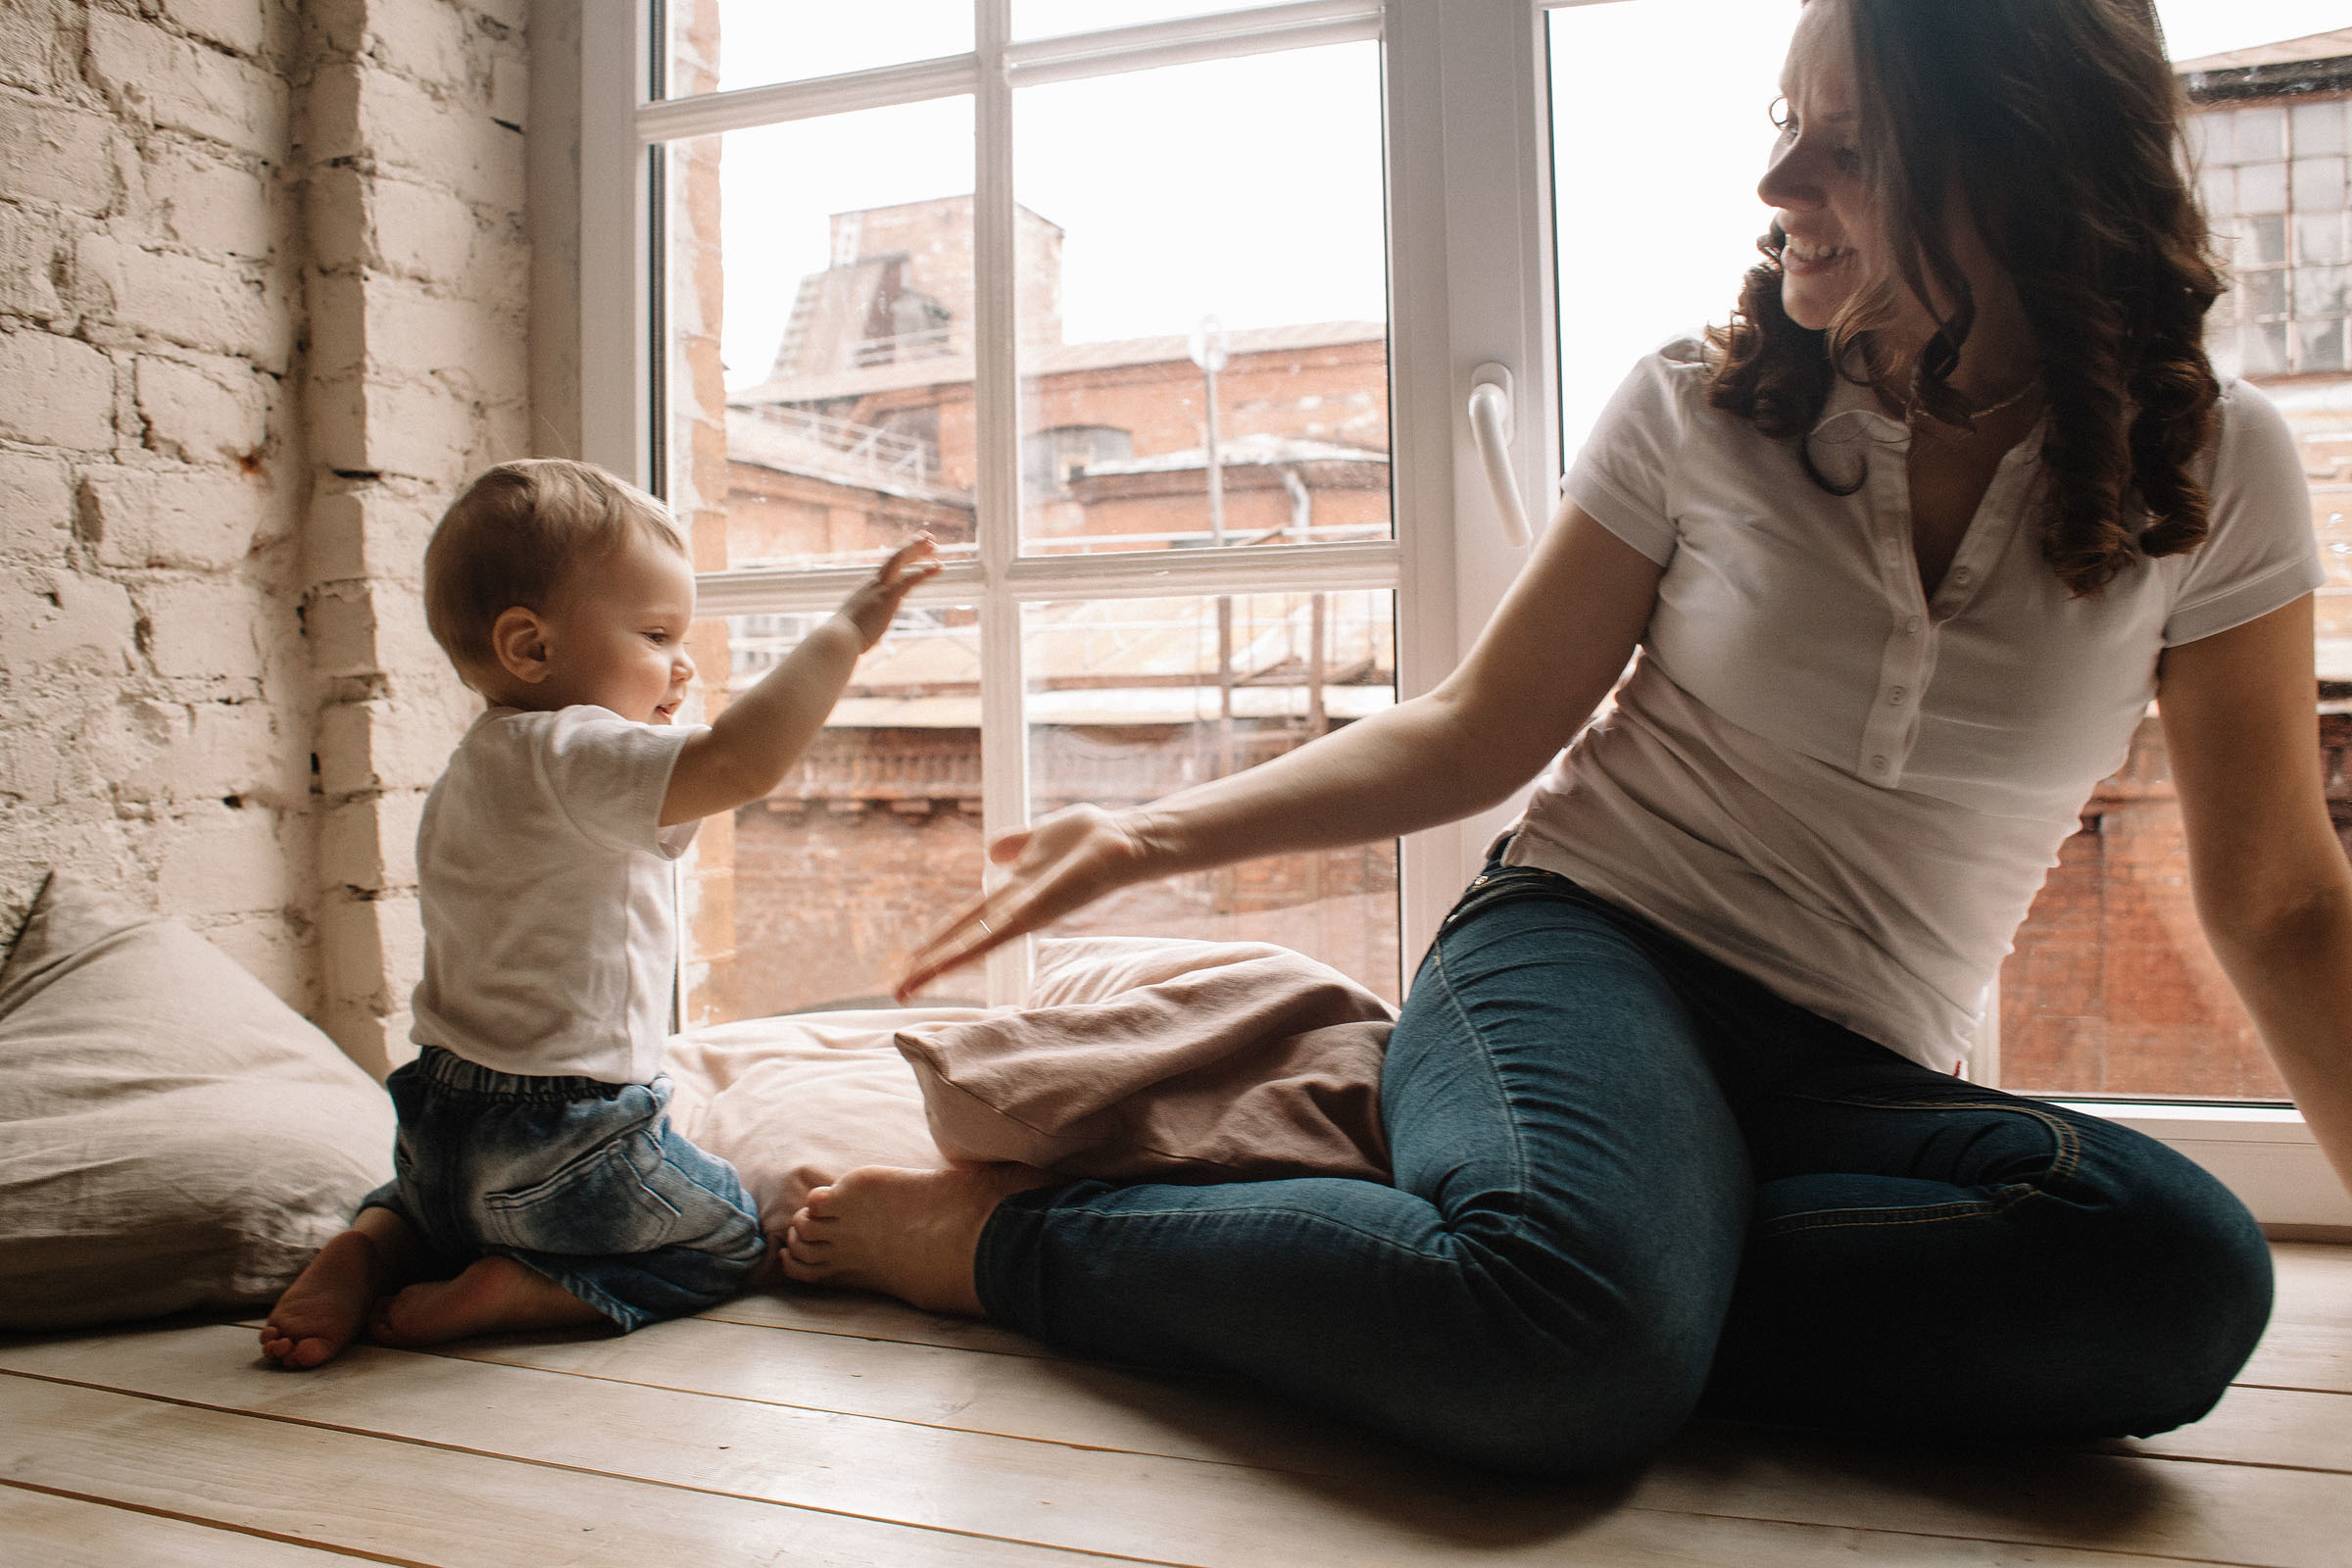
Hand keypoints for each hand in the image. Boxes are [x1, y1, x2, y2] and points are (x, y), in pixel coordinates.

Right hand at [836, 535, 940, 649]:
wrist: (839, 638)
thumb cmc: (845, 636)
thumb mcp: (856, 621)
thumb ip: (863, 619)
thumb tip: (863, 627)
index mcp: (868, 587)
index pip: (887, 566)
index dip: (902, 555)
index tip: (914, 549)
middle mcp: (874, 582)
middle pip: (894, 557)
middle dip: (912, 545)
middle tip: (929, 537)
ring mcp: (881, 588)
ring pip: (900, 560)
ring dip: (918, 550)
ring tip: (934, 543)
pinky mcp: (888, 597)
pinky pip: (909, 580)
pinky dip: (924, 572)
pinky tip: (938, 567)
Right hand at [895, 803, 1157, 999]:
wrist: (1125, 837)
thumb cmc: (1091, 838)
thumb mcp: (1038, 836)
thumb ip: (1014, 845)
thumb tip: (992, 852)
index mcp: (1013, 894)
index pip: (967, 921)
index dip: (939, 939)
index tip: (910, 960)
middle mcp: (1017, 910)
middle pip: (965, 939)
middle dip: (931, 964)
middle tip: (898, 990)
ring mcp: (1027, 913)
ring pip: (974, 943)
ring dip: (940, 963)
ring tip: (909, 984)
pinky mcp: (1039, 911)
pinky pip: (998, 932)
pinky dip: (970, 948)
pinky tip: (947, 961)